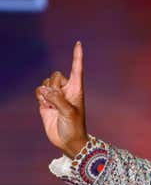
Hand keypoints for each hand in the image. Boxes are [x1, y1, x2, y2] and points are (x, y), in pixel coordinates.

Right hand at [35, 41, 88, 157]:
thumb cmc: (74, 127)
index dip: (77, 56)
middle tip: (59, 101)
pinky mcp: (45, 102)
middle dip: (54, 86)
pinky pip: (38, 91)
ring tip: (53, 106)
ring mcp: (55, 95)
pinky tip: (45, 106)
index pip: (77, 69)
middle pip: (55, 75)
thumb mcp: (69, 112)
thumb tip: (44, 89)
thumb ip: (57, 99)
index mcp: (77, 89)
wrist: (68, 141)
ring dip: (46, 93)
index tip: (78, 43)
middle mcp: (66, 90)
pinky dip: (39, 97)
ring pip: (45, 83)